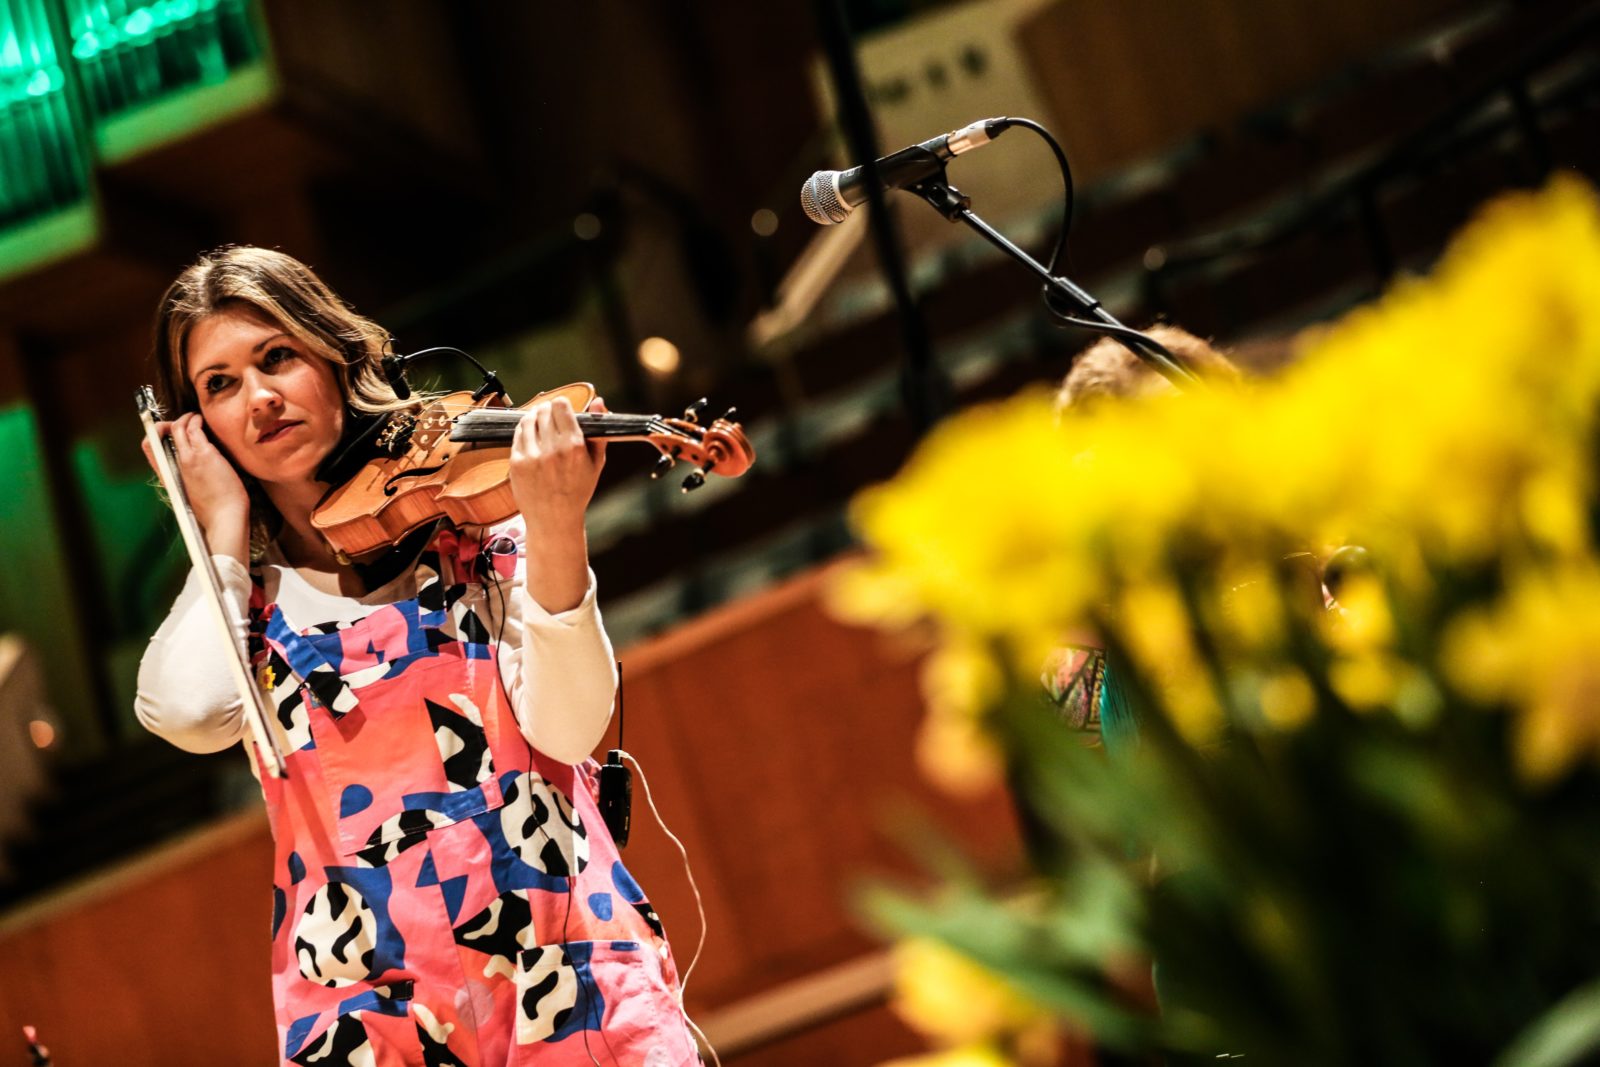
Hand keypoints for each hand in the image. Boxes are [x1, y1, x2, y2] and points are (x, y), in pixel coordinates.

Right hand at [142, 413, 251, 561]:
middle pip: (159, 434)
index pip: (149, 450)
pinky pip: (193, 429)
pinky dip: (195, 420)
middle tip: (183, 421)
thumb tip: (192, 471)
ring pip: (176, 427)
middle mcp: (173, 465)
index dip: (153, 436)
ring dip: (185, 418)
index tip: (165, 431)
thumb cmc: (213, 509)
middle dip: (169, 422)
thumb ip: (186, 479)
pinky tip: (201, 420)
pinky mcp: (203, 454)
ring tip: (194, 417)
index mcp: (168, 476)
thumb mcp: (190, 494)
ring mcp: (187, 458)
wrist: (224, 517)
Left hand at [508, 395, 606, 532]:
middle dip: (547, 411)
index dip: (561, 405)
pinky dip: (524, 432)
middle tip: (551, 418)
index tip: (562, 410)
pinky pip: (518, 435)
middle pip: (543, 410)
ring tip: (540, 426)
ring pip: (528, 419)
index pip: (560, 406)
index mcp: (574, 447)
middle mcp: (552, 450)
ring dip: (534, 418)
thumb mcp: (596, 462)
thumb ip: (598, 430)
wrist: (554, 519)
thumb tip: (599, 401)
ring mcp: (532, 456)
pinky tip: (532, 439)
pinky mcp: (516, 463)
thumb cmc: (578, 491)